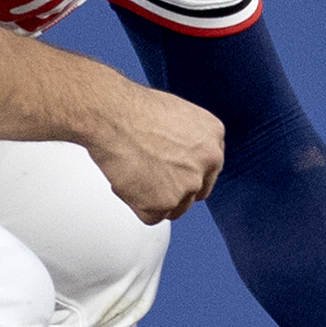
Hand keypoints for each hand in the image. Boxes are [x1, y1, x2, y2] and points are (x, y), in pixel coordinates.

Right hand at [83, 81, 225, 222]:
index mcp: (213, 135)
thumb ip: (187, 140)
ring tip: (135, 174)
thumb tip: (179, 155)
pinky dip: (137, 205)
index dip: (188, 173)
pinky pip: (152, 216)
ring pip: (175, 207)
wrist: (112, 116)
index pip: (209, 169)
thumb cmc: (133, 110)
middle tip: (152, 178)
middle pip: (196, 191)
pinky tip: (128, 183)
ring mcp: (188, 184)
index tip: (175, 174)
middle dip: (174, 188)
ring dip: (155, 198)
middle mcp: (208, 161)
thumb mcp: (176, 115)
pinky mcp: (165, 202)